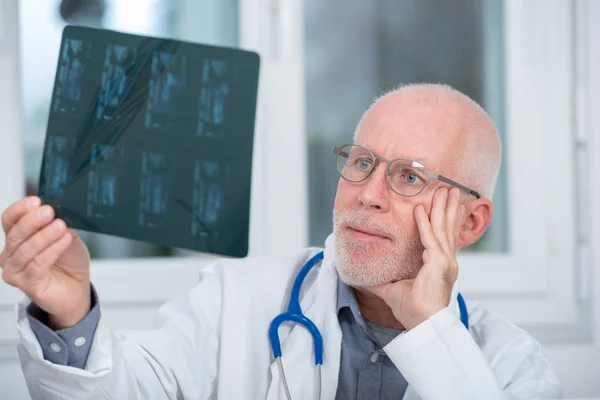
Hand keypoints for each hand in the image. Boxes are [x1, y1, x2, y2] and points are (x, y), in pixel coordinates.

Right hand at [0, 196, 90, 328]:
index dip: (20, 209)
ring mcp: (16, 270)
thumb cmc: (69, 263)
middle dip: (32, 221)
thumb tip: (59, 212)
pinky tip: (64, 240)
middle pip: (15, 234)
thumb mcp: (67, 236)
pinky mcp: (27, 283)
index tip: (36, 201)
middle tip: (49, 212)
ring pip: (26, 250)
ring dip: (44, 236)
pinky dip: (51, 250)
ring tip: (60, 226)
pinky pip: (37, 264)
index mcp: (18, 237)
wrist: (78, 288)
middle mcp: (12, 253)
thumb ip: (60, 224)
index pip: (9, 219)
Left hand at [364, 187, 464, 330]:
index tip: (441, 203)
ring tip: (444, 190)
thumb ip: (381, 280)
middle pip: (447, 227)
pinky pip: (430, 238)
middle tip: (450, 188)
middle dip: (448, 206)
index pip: (441, 236)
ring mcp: (445, 261)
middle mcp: (446, 260)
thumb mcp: (392, 289)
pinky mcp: (439, 264)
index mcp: (439, 264)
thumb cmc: (412, 310)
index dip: (442, 218)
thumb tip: (364, 276)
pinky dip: (424, 223)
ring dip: (441, 207)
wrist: (421, 324)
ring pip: (442, 227)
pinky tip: (419, 209)